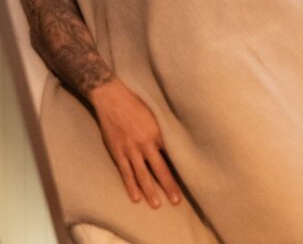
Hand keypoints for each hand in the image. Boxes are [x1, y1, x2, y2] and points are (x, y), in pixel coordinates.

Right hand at [90, 78, 180, 207]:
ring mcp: (131, 149)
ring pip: (142, 175)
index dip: (180, 167)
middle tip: (176, 201)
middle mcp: (145, 143)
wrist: (112, 98)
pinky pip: (125, 173)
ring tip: (156, 205)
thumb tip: (176, 137)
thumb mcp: (154, 112)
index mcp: (157, 132)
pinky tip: (136, 198)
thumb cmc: (136, 102)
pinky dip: (131, 186)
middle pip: (160, 169)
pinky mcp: (118, 152)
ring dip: (150, 191)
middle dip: (169, 186)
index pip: (172, 154)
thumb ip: (163, 128)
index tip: (190, 179)